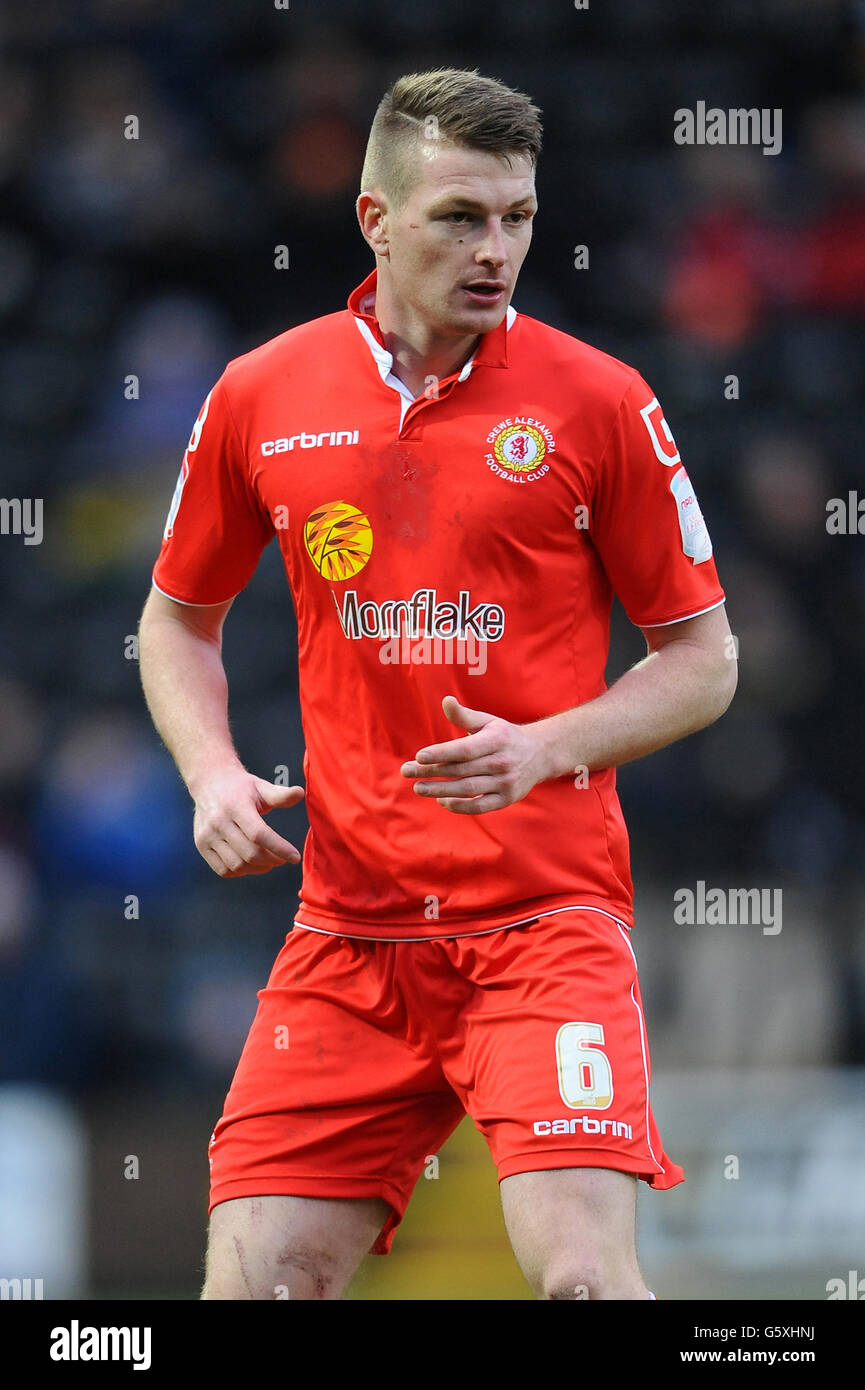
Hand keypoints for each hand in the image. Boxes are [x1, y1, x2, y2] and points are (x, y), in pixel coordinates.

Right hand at [191, 766, 304, 876]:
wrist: (209, 783)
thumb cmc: (240, 787)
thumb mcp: (261, 787)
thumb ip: (280, 794)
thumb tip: (300, 793)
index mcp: (235, 806)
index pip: (259, 834)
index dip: (279, 848)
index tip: (294, 857)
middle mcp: (218, 821)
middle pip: (249, 853)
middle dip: (272, 860)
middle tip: (283, 859)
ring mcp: (207, 835)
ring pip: (237, 865)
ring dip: (257, 868)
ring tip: (269, 862)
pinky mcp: (201, 845)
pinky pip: (223, 869)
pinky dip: (240, 871)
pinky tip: (251, 863)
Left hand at [400, 695, 549, 813]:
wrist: (539, 755)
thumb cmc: (504, 736)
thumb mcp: (487, 722)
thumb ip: (464, 715)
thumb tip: (445, 701)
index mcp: (497, 740)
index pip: (465, 749)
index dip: (441, 753)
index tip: (419, 756)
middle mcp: (502, 762)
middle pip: (461, 770)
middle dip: (431, 772)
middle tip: (406, 771)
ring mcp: (506, 783)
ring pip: (468, 789)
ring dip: (440, 790)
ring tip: (418, 787)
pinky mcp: (506, 799)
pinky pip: (479, 806)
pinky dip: (459, 806)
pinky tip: (441, 800)